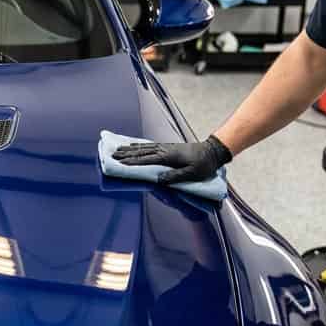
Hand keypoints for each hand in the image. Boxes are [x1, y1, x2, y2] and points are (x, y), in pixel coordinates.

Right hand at [112, 135, 232, 184]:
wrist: (212, 151)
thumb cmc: (204, 165)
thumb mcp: (192, 174)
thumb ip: (175, 176)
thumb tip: (159, 179)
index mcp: (168, 157)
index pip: (146, 160)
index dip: (132, 162)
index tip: (119, 163)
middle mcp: (164, 150)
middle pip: (141, 152)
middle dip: (126, 154)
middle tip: (112, 155)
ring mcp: (165, 147)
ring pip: (144, 147)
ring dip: (130, 149)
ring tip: (118, 149)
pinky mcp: (168, 147)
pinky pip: (149, 146)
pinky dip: (139, 146)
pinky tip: (134, 146)